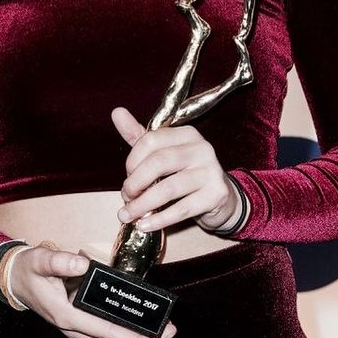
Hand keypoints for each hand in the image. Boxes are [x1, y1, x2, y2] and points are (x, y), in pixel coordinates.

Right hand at [8, 242, 176, 337]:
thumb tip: (83, 264)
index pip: (106, 333)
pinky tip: (139, 323)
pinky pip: (106, 333)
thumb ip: (60, 262)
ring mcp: (78, 326)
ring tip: (161, 331)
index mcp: (67, 316)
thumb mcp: (41, 261)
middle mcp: (74, 327)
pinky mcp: (80, 320)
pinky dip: (124, 333)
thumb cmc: (29, 269)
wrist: (13, 278)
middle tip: (168, 336)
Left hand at [111, 106, 241, 232]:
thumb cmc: (185, 172)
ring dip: (143, 204)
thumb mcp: (163, 152)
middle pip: (159, 162)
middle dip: (136, 182)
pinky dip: (159, 219)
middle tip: (126, 196)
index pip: (152, 140)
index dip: (133, 160)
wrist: (221, 197)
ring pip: (169, 188)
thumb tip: (116, 112)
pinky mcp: (215, 194)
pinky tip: (144, 225)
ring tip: (128, 214)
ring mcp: (210, 171)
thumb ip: (139, 135)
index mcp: (186, 134)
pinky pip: (182, 209)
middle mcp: (201, 148)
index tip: (127, 176)